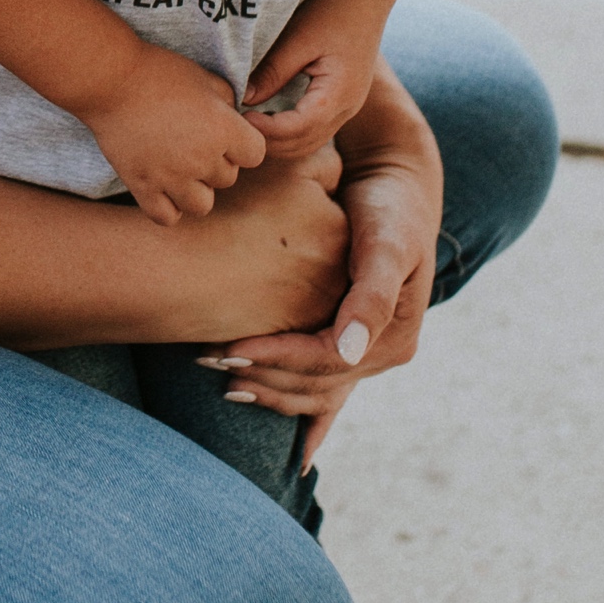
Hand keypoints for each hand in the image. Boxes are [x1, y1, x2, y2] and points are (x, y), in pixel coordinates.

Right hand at [82, 45, 267, 225]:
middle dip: (216, 162)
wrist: (110, 81)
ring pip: (202, 205)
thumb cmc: (159, 72)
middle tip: (193, 141)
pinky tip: (163, 187)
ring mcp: (171, 177)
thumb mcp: (205, 78)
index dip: (243, 144)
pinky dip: (168, 207)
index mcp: (223, 129)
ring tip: (181, 169)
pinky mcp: (143, 187)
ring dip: (196, 190)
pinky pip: (167, 217)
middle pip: (228, 179)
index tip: (225, 132)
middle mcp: (202, 159)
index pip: (255, 155)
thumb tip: (235, 118)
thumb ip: (228, 102)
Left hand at [204, 61, 441, 464]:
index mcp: (393, 338)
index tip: (231, 349)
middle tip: (208, 362)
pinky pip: (317, 385)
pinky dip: (291, 403)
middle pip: (315, 384)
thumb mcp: (387, 245)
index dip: (278, 360)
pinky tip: (263, 415)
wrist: (394, 187)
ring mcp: (364, 353)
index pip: (327, 363)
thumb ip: (372, 296)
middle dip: (264, 377)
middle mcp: (380, 354)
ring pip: (311, 390)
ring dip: (268, 390)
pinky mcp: (345, 342)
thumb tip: (349, 352)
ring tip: (219, 377)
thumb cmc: (389, 209)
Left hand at [241, 0, 392, 161]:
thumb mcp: (298, 38)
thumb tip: (244, 100)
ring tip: (250, 126)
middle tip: (238, 128)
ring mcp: (349, 107)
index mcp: (338, 94)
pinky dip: (291, 133)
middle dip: (270, 143)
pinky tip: (269, 118)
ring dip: (280, 141)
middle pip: (304, 144)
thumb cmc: (333, 10)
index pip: (298, 129)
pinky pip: (316, 129)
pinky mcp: (344, 101)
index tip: (240, 119)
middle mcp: (348, 108)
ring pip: (311, 142)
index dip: (266, 130)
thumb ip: (272, 72)